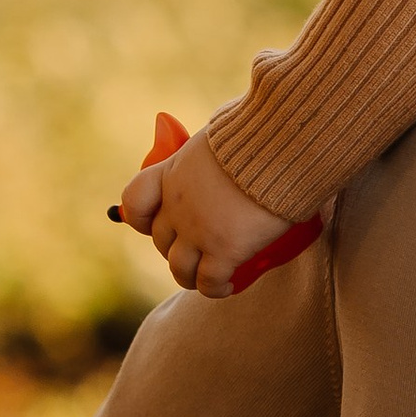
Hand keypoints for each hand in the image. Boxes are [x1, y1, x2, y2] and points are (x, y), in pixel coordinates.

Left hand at [112, 121, 302, 297]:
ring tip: (206, 278)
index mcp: (171, 173)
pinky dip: (216, 288)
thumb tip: (229, 129)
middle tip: (197, 250)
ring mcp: (198, 231)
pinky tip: (227, 286)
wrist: (281, 148)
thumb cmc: (260, 131)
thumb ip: (215, 142)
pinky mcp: (225, 251)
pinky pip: (209, 282)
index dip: (140, 218)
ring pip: (179, 269)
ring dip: (189, 277)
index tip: (154, 222)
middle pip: (161, 241)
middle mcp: (177, 206)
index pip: (135, 201)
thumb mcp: (223, 128)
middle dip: (175, 249)